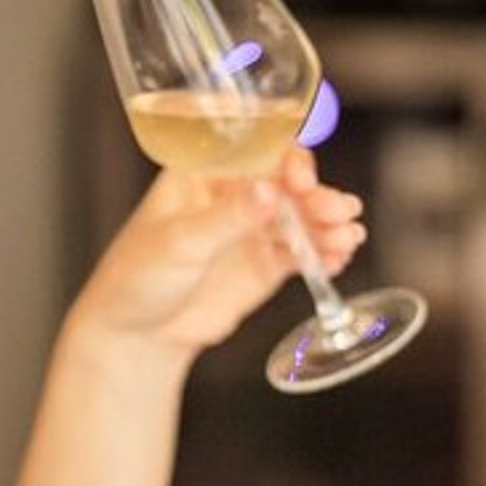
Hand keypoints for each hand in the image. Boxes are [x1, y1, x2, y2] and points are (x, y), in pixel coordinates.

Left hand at [68, 148, 365, 366]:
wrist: (138, 335)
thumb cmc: (137, 277)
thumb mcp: (180, 244)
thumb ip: (227, 219)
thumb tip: (269, 192)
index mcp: (205, 173)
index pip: (257, 150)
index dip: (287, 160)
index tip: (302, 180)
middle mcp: (235, 195)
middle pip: (289, 183)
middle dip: (318, 196)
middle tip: (338, 212)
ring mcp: (253, 229)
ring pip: (302, 218)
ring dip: (328, 224)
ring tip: (348, 236)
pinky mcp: (265, 264)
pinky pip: (303, 253)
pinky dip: (324, 253)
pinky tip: (339, 257)